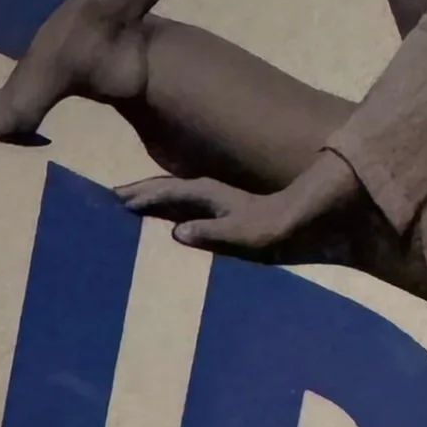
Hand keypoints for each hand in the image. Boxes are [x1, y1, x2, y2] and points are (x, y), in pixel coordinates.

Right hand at [115, 175, 314, 257]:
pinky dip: (174, 209)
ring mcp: (220, 202)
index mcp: (210, 195)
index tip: (114, 199)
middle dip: (142, 193)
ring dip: (156, 200)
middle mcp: (211, 194)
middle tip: (113, 198)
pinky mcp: (228, 213)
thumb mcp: (247, 236)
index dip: (142, 196)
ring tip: (133, 205)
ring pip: (178, 197)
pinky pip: (191, 207)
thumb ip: (212, 233)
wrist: (314, 219)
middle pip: (168, 189)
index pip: (167, 192)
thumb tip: (175, 232)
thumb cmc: (281, 229)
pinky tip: (171, 219)